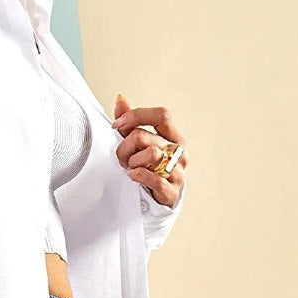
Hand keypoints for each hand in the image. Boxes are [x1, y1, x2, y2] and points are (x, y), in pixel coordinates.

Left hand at [110, 92, 186, 208]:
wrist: (157, 198)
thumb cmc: (148, 167)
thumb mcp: (138, 143)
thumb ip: (130, 122)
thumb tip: (121, 99)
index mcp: (174, 136)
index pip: (162, 115)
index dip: (136, 116)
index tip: (117, 125)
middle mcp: (179, 152)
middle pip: (145, 136)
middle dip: (124, 147)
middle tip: (122, 157)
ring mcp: (178, 172)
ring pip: (151, 155)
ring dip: (132, 162)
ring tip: (130, 167)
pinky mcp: (172, 191)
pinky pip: (155, 179)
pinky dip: (139, 176)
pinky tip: (133, 176)